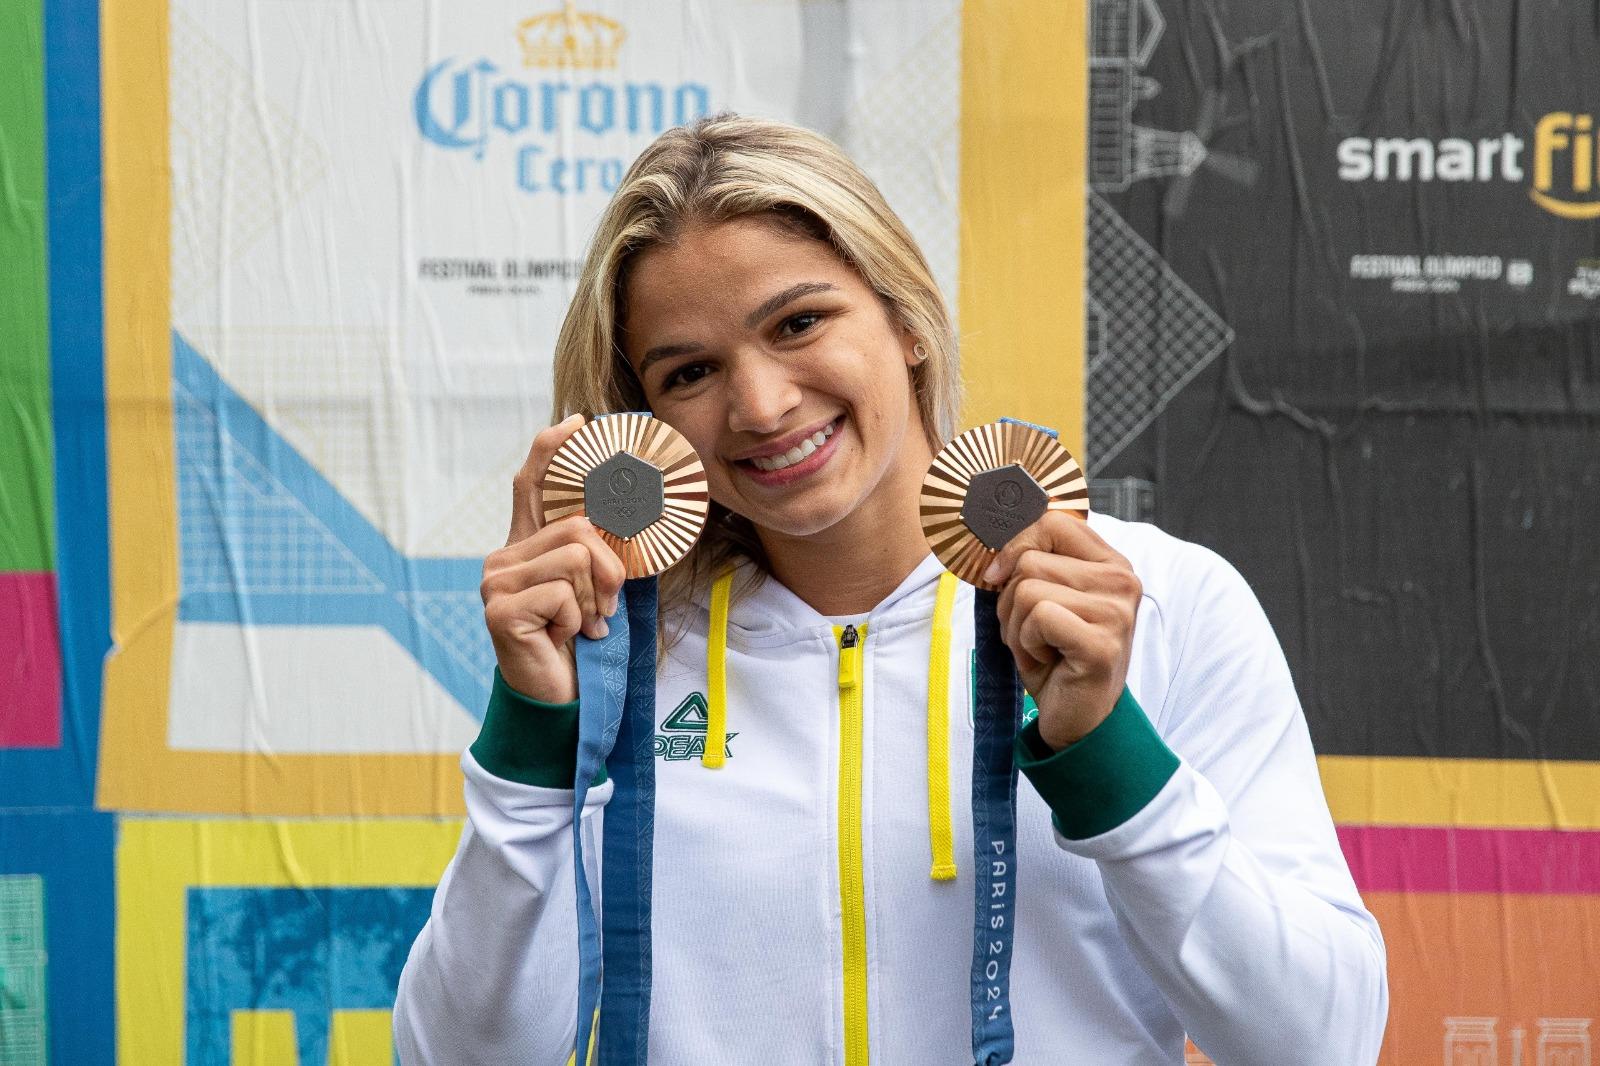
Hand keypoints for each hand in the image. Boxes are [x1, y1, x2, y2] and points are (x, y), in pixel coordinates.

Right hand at [480, 414, 626, 702]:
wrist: (560, 699)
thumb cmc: (580, 643)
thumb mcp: (594, 589)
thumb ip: (598, 553)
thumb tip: (628, 511)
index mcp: (526, 548)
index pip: (531, 483)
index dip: (552, 448)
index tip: (579, 421)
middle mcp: (503, 557)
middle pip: (577, 524)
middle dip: (610, 567)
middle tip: (607, 605)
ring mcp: (496, 582)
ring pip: (576, 555)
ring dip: (596, 597)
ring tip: (585, 624)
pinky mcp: (499, 610)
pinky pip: (563, 591)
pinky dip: (579, 618)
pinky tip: (563, 638)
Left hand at [984, 512, 1141, 750]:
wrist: (1076, 718)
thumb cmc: (1054, 654)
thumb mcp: (1040, 598)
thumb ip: (1027, 561)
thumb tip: (987, 532)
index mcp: (1109, 562)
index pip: (1052, 520)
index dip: (1013, 544)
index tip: (998, 576)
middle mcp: (1121, 579)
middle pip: (1029, 560)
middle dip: (1010, 601)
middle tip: (1030, 633)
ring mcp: (1116, 612)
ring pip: (1027, 589)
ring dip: (1017, 626)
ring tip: (1040, 648)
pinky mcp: (1102, 643)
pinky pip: (1037, 617)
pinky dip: (1026, 644)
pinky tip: (1047, 661)